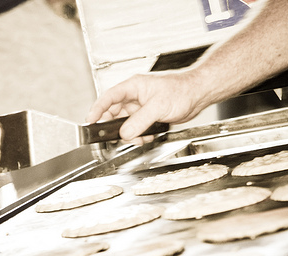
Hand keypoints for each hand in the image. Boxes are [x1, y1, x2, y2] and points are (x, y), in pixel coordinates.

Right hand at [87, 70, 206, 144]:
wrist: (197, 94)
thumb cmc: (181, 90)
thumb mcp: (157, 106)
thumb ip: (139, 121)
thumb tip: (125, 133)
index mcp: (133, 87)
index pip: (108, 97)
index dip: (97, 109)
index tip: (90, 121)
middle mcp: (134, 96)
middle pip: (114, 113)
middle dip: (115, 127)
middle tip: (116, 136)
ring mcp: (140, 107)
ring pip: (125, 123)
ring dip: (130, 133)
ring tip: (140, 136)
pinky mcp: (147, 116)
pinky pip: (136, 128)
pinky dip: (140, 135)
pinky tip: (148, 134)